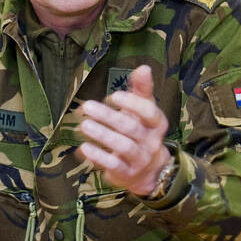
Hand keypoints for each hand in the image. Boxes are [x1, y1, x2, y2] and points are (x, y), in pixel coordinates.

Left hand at [75, 64, 171, 196]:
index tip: (113, 96)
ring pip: (123, 146)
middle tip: (87, 106)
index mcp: (157, 124)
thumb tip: (144, 67)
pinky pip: (113, 165)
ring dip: (102, 135)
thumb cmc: (141, 130)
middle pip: (131, 127)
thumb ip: (142, 89)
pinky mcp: (126, 173)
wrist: (148, 170)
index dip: (132, 103)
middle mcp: (151, 142)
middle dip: (108, 116)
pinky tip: (83, 147)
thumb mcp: (144, 109)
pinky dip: (98, 156)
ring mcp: (140, 159)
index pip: (149, 112)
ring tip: (83, 125)